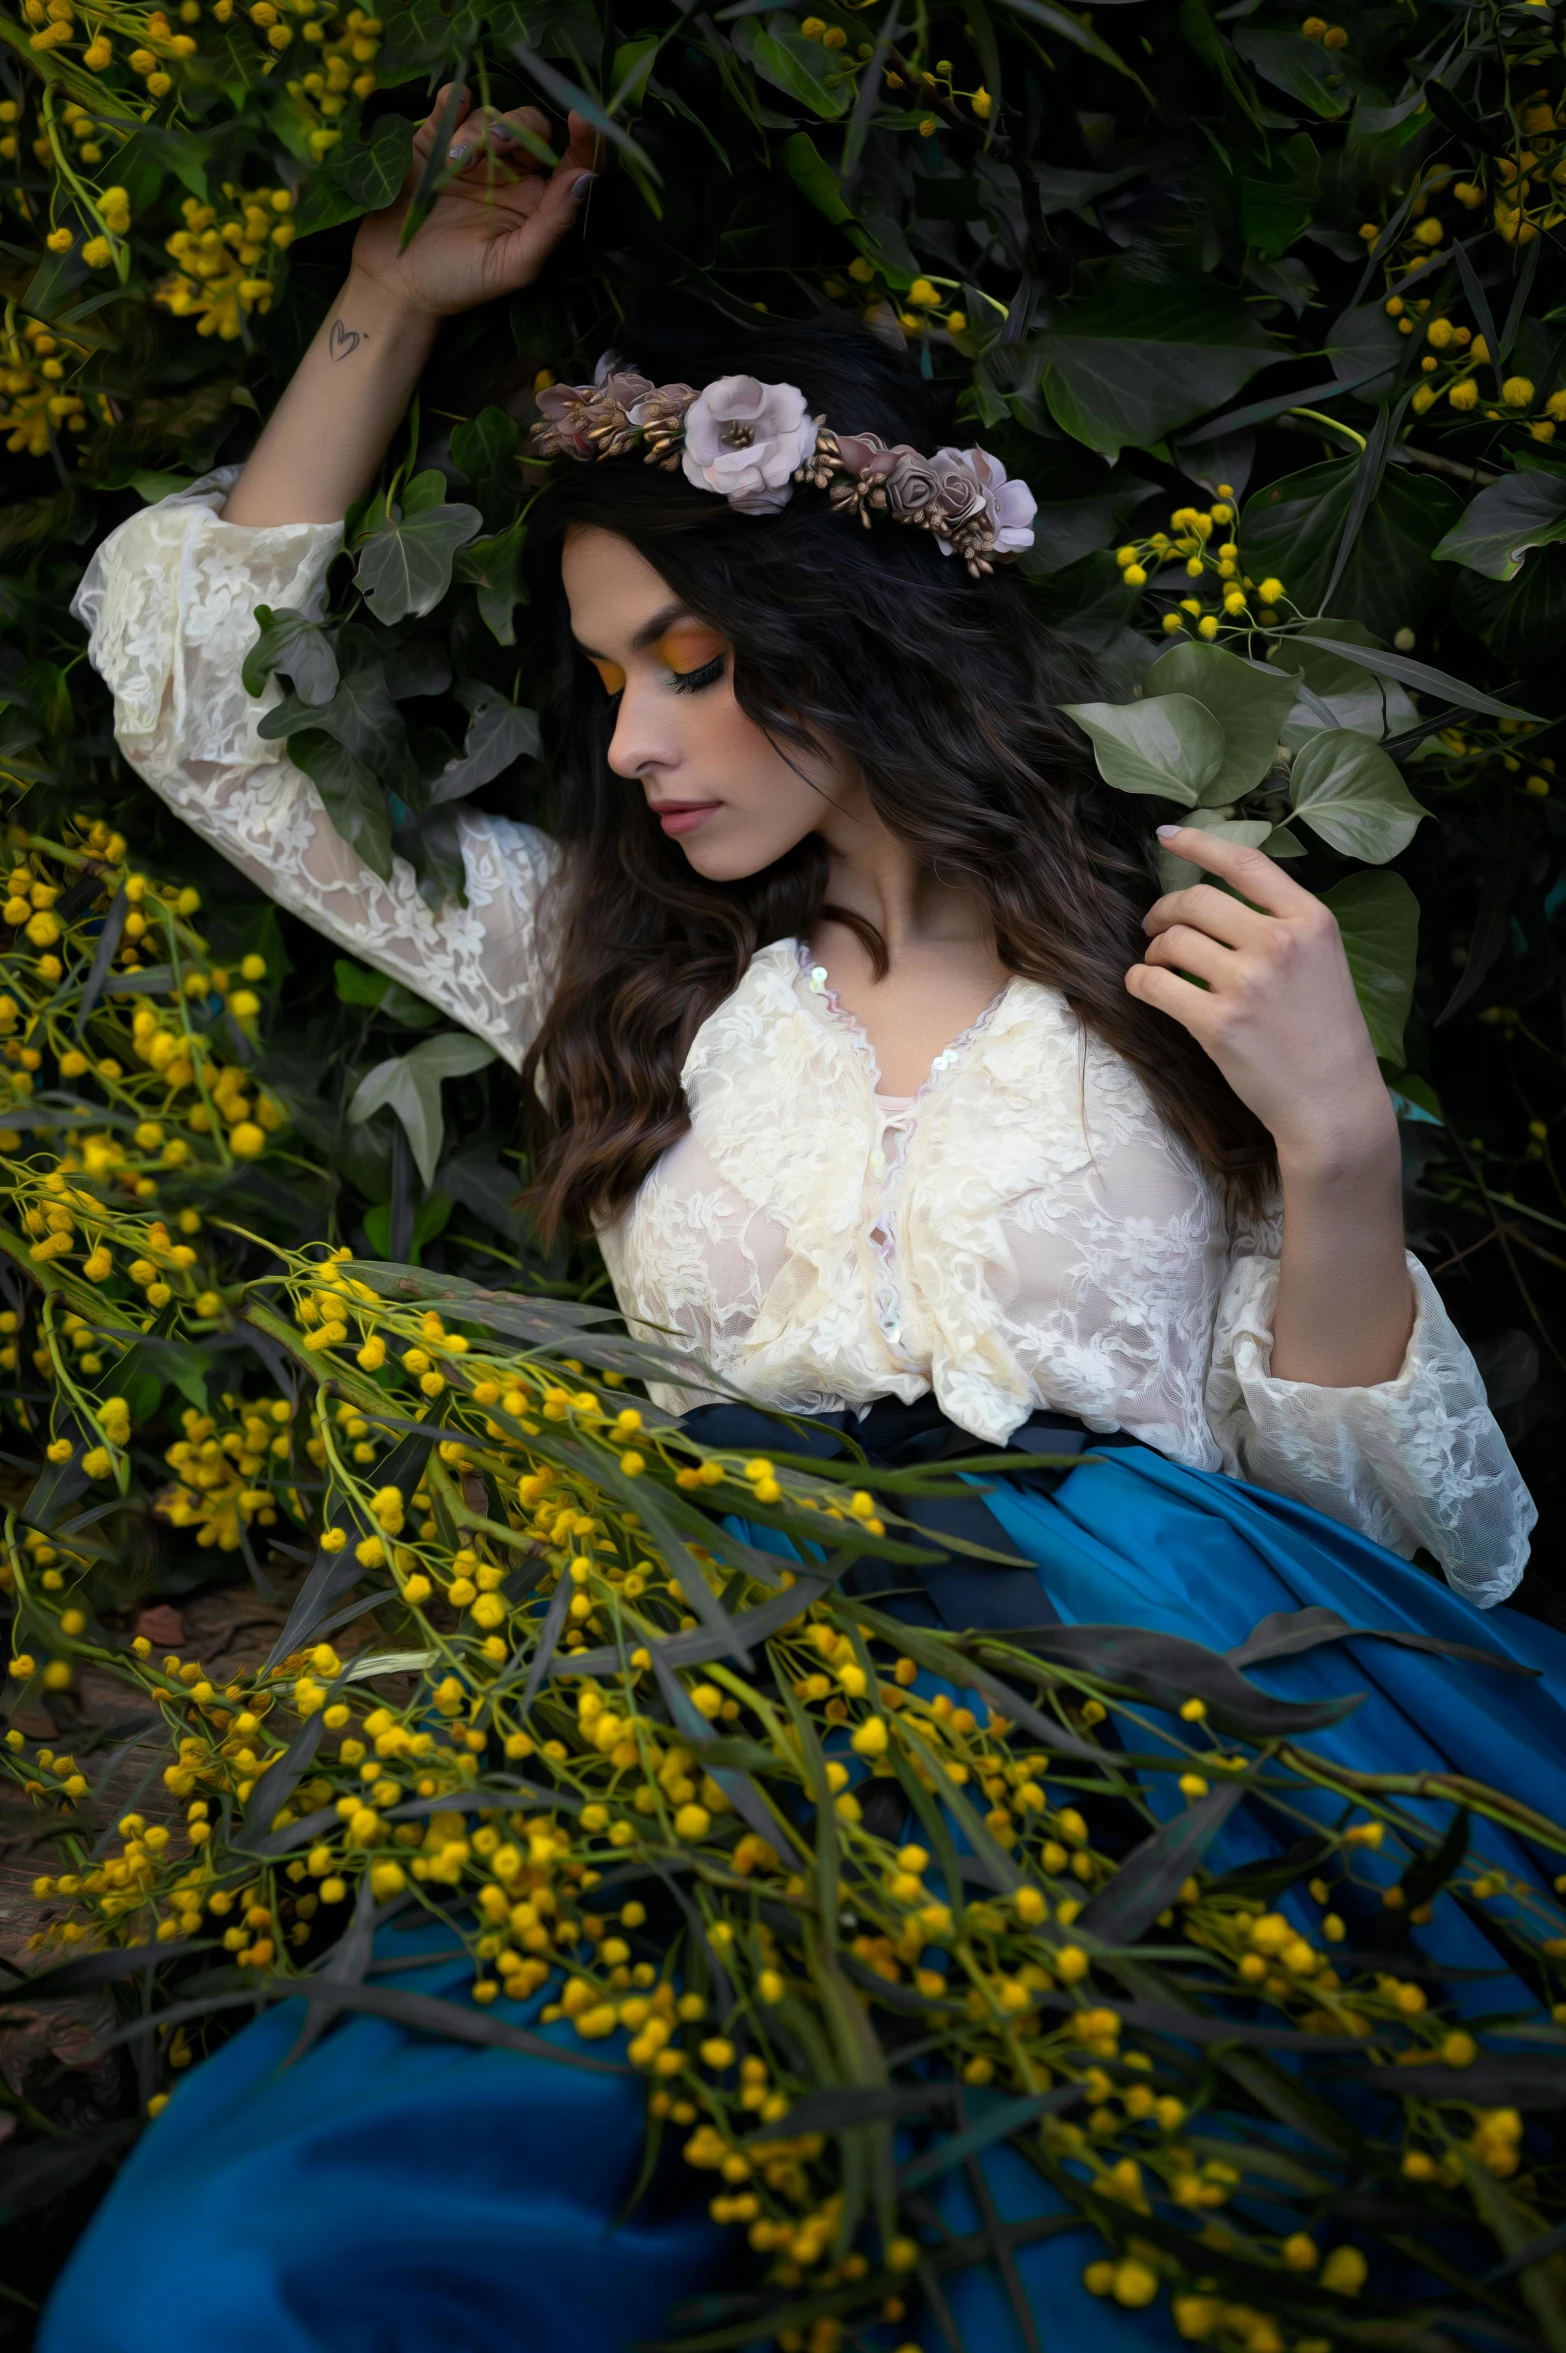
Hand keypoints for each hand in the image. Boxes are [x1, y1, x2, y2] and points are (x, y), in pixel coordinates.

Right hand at [349, 86, 600, 320]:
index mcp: (535, 202)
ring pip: (492, 115)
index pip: (571, 162)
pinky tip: (453, 109)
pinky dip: (456, 99)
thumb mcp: (513, 264)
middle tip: (494, 144)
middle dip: (517, 130)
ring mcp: (474, 153)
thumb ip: (552, 224)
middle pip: (531, 128)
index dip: (583, 139)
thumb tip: (585, 179)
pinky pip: (454, 103)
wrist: (396, 282)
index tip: (581, 119)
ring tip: (455, 160)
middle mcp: (510, 173)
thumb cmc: (459, 281)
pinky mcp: (436, 139)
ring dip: (479, 130)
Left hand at [1126, 827, 1395, 1179]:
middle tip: (1156, 927)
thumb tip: (1219, 901)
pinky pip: (1153, 984)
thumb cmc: (1327, 1034)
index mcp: (1311, 920)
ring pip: (1171, 941)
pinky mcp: (1217, 1022)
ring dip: (1153, 951)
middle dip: (1165, 910)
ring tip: (1159, 965)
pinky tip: (1145, 987)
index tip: (1167, 837)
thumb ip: (1282, 925)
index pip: (1245, 862)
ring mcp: (1247, 983)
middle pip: (1196, 899)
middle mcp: (1280, 943)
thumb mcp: (1325, 961)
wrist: (1333, 1102)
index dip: (1199, 842)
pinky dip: (1139, 982)